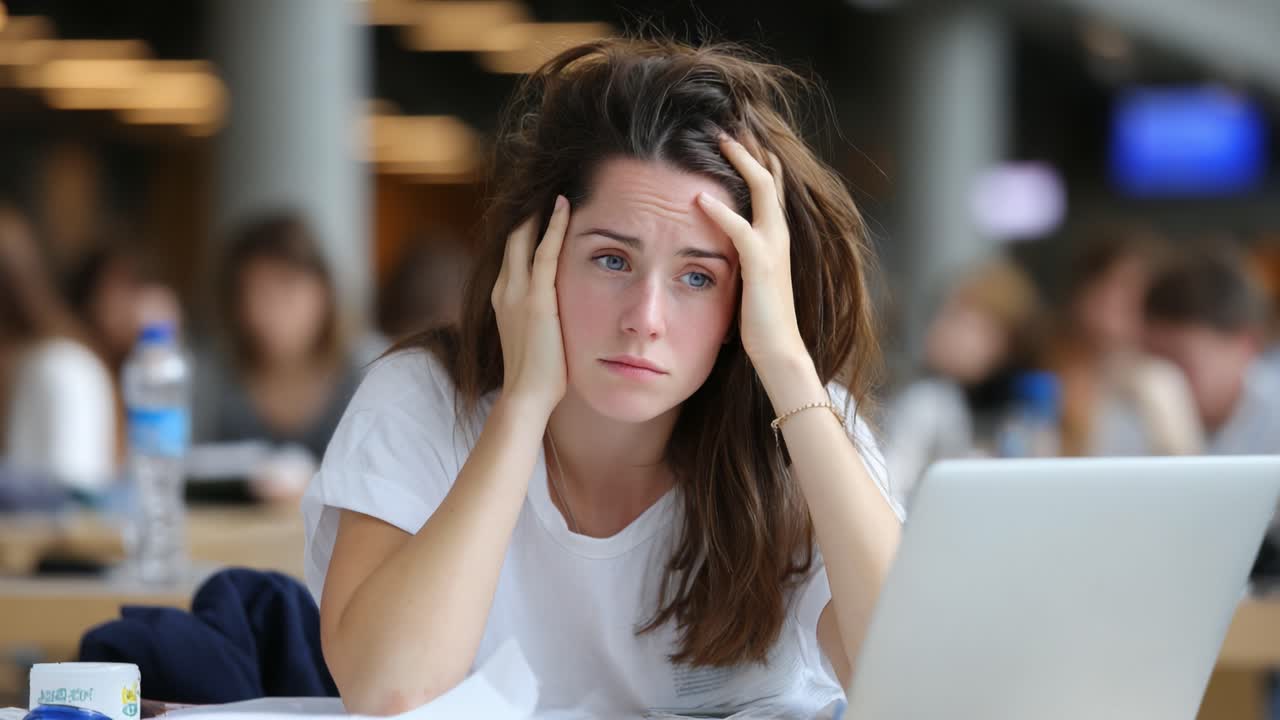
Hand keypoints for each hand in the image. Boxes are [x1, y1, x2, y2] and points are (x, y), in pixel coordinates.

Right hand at [491, 195, 571, 416]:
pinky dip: (554, 226)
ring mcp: (517, 292)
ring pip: (525, 238)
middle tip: (546, 185)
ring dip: (539, 211)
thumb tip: (559, 310)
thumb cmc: (538, 375)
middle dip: (528, 211)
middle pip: (513, 237)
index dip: (525, 229)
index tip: (541, 208)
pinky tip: (565, 206)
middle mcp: (504, 289)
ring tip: (555, 185)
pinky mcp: (537, 299)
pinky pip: (546, 252)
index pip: (514, 253)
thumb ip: (542, 316)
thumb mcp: (536, 336)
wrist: (526, 396)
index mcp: (503, 298)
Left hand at [696, 135, 806, 368]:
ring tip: (720, 141)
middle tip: (724, 127)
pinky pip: (741, 230)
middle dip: (748, 149)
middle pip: (768, 177)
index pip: (768, 187)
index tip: (732, 139)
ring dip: (741, 163)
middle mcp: (780, 235)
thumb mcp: (749, 276)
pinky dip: (720, 212)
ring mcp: (774, 248)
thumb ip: (740, 252)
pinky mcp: (761, 265)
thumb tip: (718, 239)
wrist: (779, 349)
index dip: (753, 160)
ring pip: (762, 191)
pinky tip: (699, 199)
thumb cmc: (760, 318)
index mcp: (776, 237)